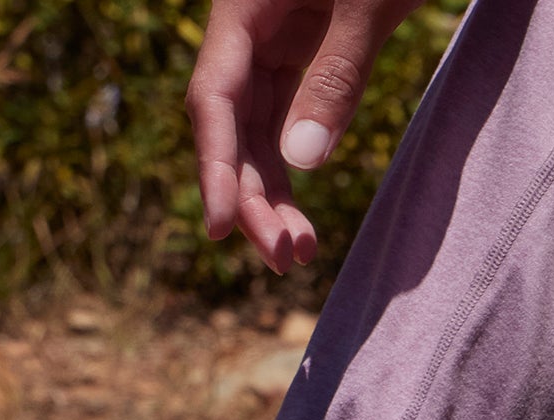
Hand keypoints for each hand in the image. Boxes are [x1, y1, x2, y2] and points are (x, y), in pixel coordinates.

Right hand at [186, 0, 419, 273]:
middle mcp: (252, 25)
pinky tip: (304, 213)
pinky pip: (289, 118)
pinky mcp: (311, 48)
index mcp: (244, 4)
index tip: (222, 228)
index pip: (215, 99)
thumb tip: (302, 161)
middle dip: (253, 196)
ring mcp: (278, 37)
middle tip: (287, 260)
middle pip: (234, 126)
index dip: (216, 168)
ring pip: (259, 131)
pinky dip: (295, 167)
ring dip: (274, 194)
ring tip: (301, 253)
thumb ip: (338, 73)